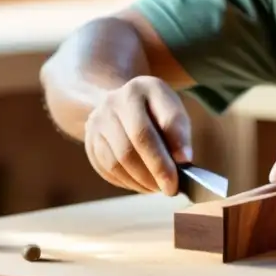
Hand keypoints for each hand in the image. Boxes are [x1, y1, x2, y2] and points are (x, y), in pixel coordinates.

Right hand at [84, 76, 191, 195]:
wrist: (117, 104)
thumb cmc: (153, 112)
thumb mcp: (171, 110)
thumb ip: (179, 131)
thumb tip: (182, 160)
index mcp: (145, 88)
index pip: (163, 117)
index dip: (176, 141)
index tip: (186, 161)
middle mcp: (115, 100)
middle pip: (137, 140)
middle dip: (158, 168)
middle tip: (172, 188)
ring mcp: (97, 121)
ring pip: (119, 160)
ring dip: (142, 180)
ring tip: (158, 188)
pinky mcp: (89, 141)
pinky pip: (107, 169)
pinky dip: (128, 182)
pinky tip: (142, 185)